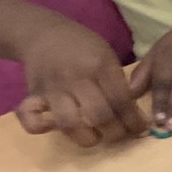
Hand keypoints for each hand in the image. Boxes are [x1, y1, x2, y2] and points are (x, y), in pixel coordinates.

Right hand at [16, 20, 145, 146]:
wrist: (43, 34)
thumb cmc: (82, 45)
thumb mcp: (107, 55)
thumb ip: (118, 81)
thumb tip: (132, 113)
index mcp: (100, 66)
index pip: (121, 100)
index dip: (133, 120)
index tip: (140, 130)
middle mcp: (76, 79)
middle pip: (99, 115)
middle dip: (115, 133)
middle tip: (120, 135)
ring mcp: (53, 89)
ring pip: (69, 123)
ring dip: (86, 137)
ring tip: (95, 137)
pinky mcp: (33, 95)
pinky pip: (31, 117)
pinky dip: (40, 127)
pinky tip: (53, 127)